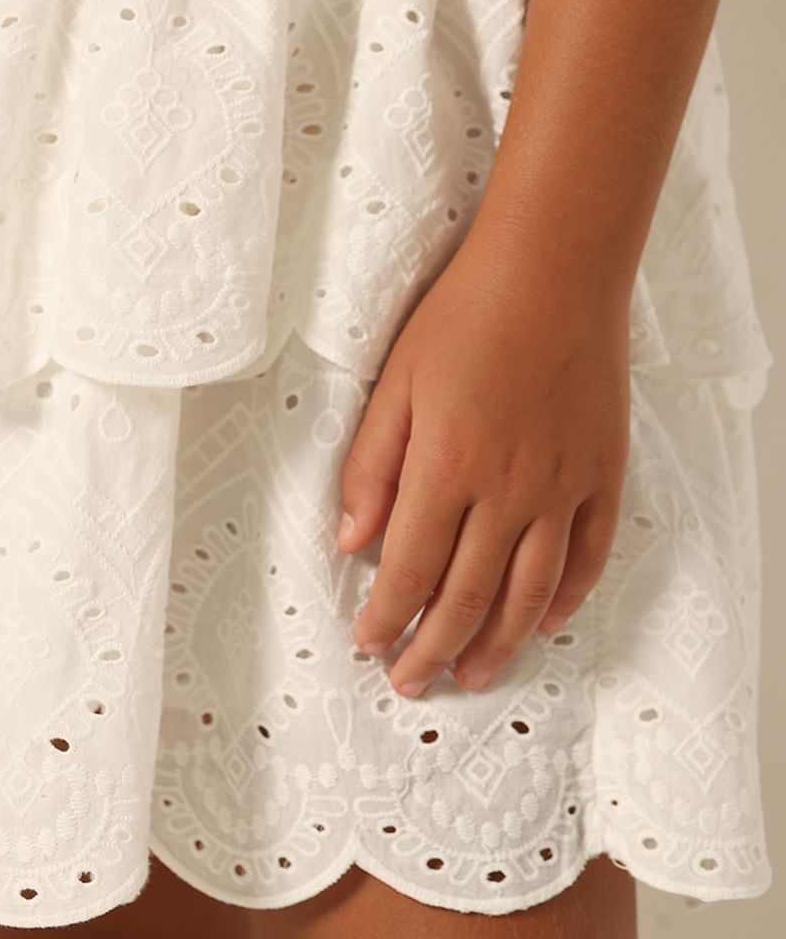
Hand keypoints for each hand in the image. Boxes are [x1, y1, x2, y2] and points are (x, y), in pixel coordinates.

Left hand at [337, 231, 632, 697]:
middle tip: (411, 681)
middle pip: (465, 597)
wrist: (553, 269)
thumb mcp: (395, 382)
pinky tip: (544, 623)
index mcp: (446, 467)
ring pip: (529, 593)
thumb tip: (349, 540)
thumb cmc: (466, 314)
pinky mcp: (601, 472)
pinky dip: (566, 599)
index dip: (384, 617)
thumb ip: (371, 466)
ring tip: (473, 675)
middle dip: (432, 649)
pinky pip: (588, 555)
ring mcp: (562, 486)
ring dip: (497, 643)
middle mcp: (508, 490)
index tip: (367, 642)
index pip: (408, 570)